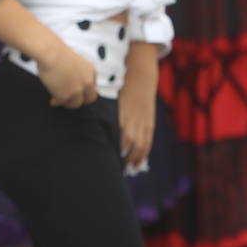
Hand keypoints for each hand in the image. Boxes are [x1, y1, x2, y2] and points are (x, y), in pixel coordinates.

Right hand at [36, 41, 96, 108]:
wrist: (50, 53)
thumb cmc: (58, 53)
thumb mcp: (77, 62)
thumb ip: (80, 74)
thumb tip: (74, 83)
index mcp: (91, 72)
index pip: (93, 88)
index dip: (85, 93)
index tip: (78, 94)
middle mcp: (87, 82)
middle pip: (89, 99)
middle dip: (79, 101)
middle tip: (71, 101)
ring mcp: (77, 90)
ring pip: (76, 104)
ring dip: (68, 103)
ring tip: (59, 100)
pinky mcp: (65, 95)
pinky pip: (62, 103)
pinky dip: (57, 102)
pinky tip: (53, 101)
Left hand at [117, 51, 156, 169]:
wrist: (140, 77)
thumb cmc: (121, 89)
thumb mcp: (112, 100)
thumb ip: (106, 114)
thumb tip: (95, 128)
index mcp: (124, 115)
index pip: (124, 135)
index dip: (121, 148)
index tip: (115, 158)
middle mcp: (135, 120)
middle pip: (134, 143)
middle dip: (129, 157)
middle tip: (120, 168)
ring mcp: (144, 122)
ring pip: (143, 144)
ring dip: (137, 157)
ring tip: (131, 168)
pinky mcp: (150, 123)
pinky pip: (149, 140)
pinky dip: (145, 152)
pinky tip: (140, 161)